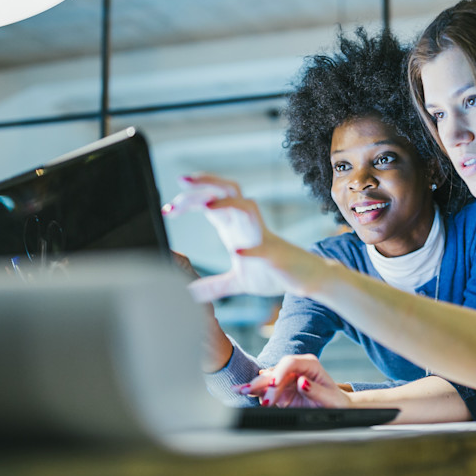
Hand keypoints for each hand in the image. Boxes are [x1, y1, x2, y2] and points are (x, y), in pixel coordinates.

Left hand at [162, 173, 331, 300]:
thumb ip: (212, 286)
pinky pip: (263, 248)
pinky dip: (250, 250)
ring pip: (246, 207)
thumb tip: (188, 295)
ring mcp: (262, 237)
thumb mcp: (236, 282)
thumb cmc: (274, 274)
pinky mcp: (275, 256)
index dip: (189, 199)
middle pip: (227, 190)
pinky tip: (236, 253)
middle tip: (181, 181)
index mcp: (236, 227)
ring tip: (204, 205)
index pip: (211, 201)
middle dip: (205, 182)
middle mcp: (248, 225)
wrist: (307, 281)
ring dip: (226, 203)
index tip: (168, 209)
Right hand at [238, 354, 351, 408]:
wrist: (335, 407)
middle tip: (257, 396)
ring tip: (241, 391)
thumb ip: (315, 390)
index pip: (290, 362)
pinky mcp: (280, 390)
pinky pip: (265, 390)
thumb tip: (301, 382)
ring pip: (267, 380)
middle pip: (275, 371)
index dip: (280, 371)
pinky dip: (254, 392)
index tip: (274, 383)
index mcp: (309, 365)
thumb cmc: (335, 401)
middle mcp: (295, 369)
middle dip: (264, 383)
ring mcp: (286, 379)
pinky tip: (241, 391)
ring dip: (255, 387)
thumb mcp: (329, 398)